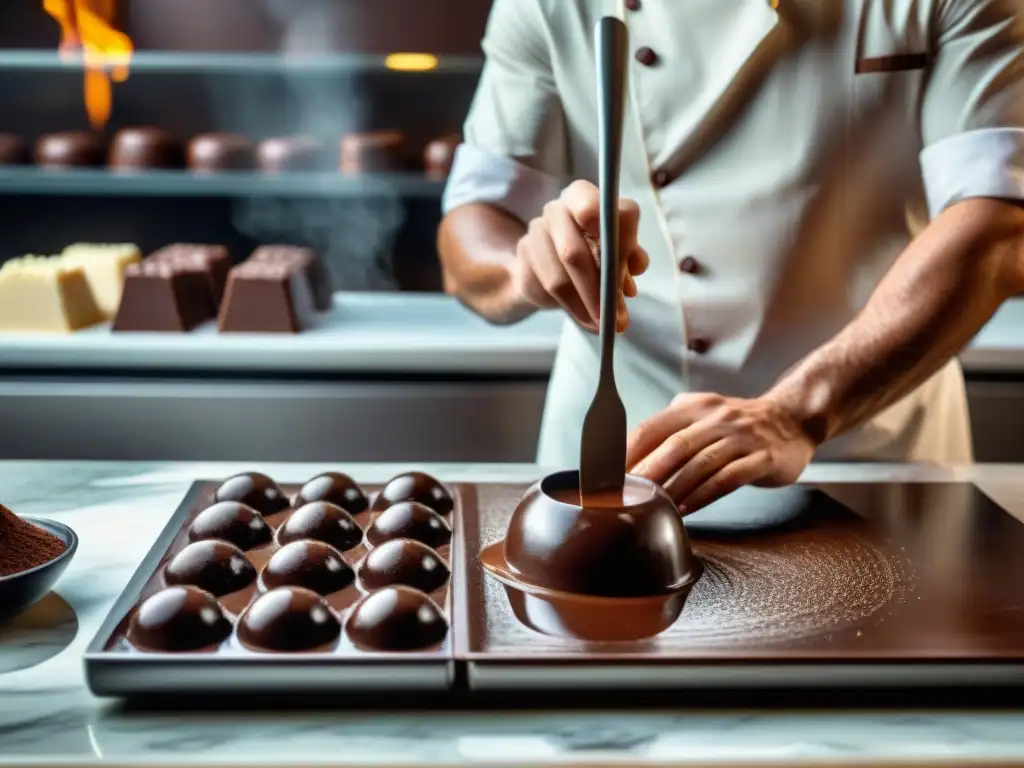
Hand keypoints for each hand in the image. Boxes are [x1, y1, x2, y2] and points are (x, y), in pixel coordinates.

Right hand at [510, 180, 649, 332]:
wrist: (547, 263)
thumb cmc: (594, 251)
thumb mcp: (619, 250)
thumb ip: (630, 255)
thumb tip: (636, 266)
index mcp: (582, 196)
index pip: (597, 208)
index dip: (614, 238)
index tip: (631, 270)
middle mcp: (555, 209)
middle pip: (573, 252)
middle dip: (598, 291)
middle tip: (616, 317)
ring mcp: (534, 233)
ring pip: (559, 280)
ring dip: (585, 306)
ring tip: (604, 324)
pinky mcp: (523, 259)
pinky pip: (546, 291)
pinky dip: (571, 309)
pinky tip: (587, 319)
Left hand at [626, 392, 816, 512]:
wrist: (793, 419)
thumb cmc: (739, 424)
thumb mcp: (703, 413)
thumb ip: (671, 425)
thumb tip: (631, 450)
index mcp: (695, 407)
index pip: (653, 427)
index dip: (629, 452)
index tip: (611, 475)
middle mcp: (717, 418)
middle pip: (675, 446)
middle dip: (647, 472)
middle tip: (626, 496)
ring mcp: (741, 437)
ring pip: (700, 464)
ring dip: (674, 488)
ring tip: (654, 508)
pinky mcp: (762, 458)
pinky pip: (728, 478)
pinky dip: (704, 496)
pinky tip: (687, 510)